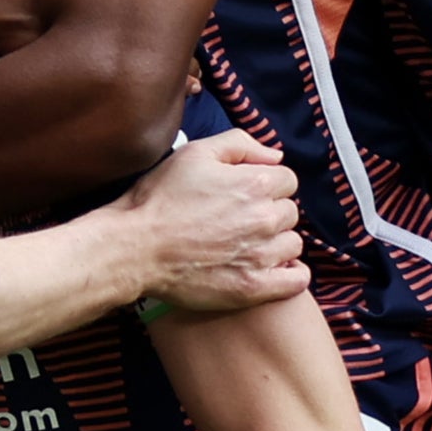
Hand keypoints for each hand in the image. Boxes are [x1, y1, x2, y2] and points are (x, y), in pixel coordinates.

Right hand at [119, 131, 303, 312]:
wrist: (135, 247)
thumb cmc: (160, 199)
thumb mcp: (195, 152)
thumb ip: (240, 144)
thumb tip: (274, 156)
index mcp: (256, 183)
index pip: (287, 180)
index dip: (266, 184)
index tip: (245, 195)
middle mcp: (265, 218)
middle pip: (290, 212)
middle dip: (270, 213)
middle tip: (239, 221)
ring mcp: (261, 255)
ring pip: (292, 245)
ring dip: (276, 243)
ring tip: (247, 246)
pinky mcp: (253, 287)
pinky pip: (296, 281)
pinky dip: (289, 275)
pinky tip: (269, 270)